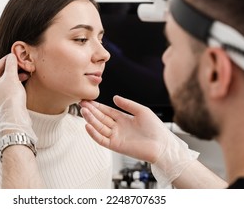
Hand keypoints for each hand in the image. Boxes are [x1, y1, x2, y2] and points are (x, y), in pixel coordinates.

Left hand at [0, 53, 26, 113]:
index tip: (14, 56)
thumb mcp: (11, 77)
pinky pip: (7, 90)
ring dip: (14, 76)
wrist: (15, 117)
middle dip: (12, 69)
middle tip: (21, 65)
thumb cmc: (11, 97)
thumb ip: (11, 65)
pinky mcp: (2, 104)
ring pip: (4, 83)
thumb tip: (11, 56)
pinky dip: (14, 85)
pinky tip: (22, 83)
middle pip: (0, 75)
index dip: (6, 60)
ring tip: (25, 74)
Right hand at [80, 95, 197, 187]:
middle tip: (81, 103)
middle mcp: (118, 128)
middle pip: (100, 118)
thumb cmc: (156, 129)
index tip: (88, 100)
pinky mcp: (116, 146)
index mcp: (124, 119)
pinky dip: (94, 133)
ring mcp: (116, 137)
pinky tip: (87, 125)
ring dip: (90, 119)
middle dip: (91, 111)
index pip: (106, 111)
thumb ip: (127, 104)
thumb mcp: (141, 111)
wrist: (162, 145)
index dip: (97, 106)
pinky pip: (101, 139)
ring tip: (83, 111)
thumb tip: (114, 97)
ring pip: (99, 127)